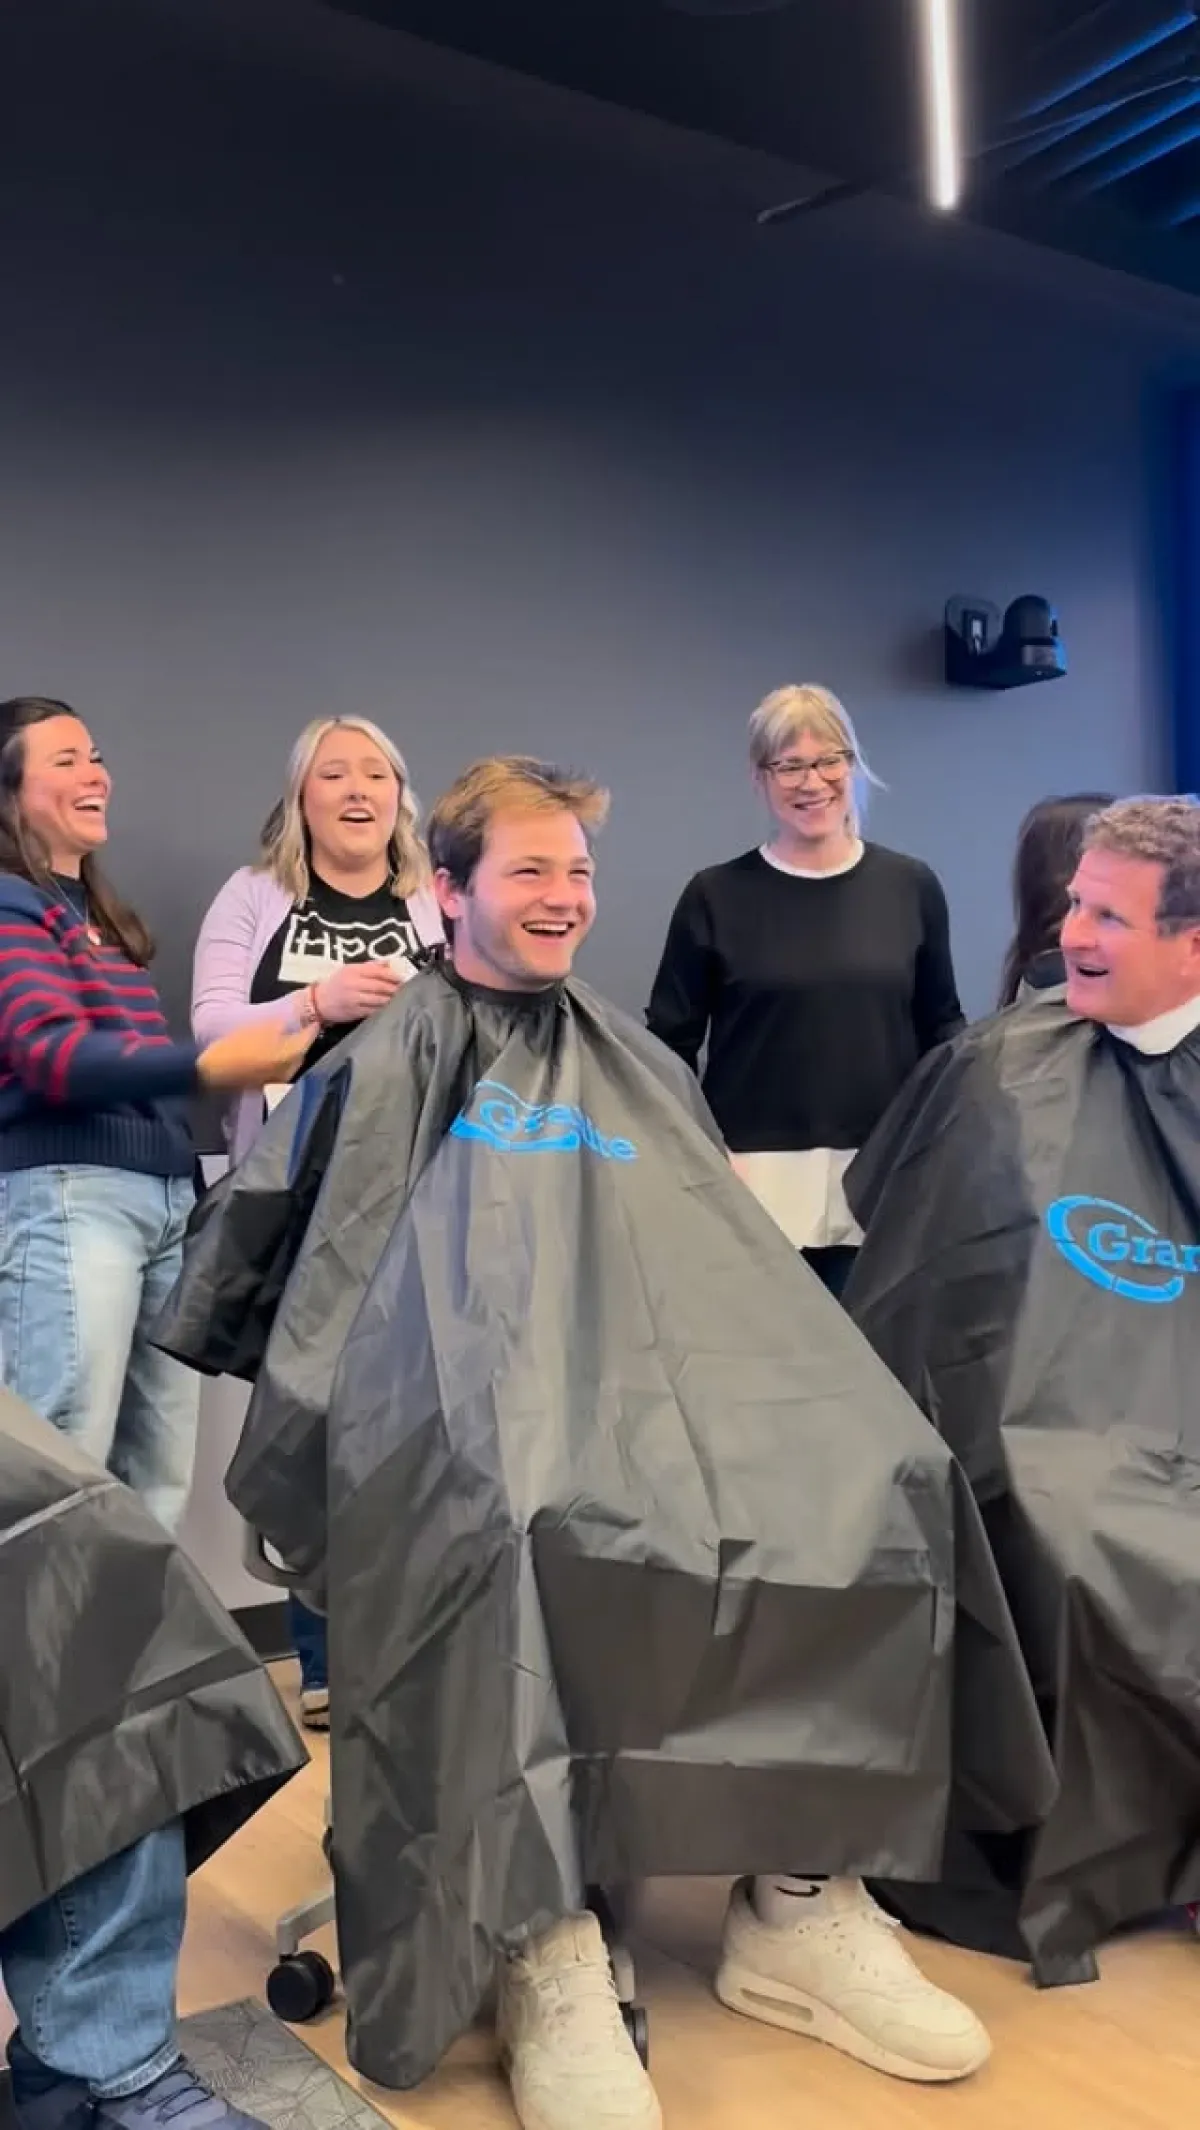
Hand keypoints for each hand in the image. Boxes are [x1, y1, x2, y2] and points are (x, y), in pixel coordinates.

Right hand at [197, 1014, 316, 1091]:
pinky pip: (281, 1070)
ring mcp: (278, 1079)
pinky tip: (274, 1053)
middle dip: (302, 1042)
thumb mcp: (260, 1028)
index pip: (308, 1039)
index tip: (314, 1021)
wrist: (214, 1069)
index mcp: (289, 1054)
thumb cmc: (235, 1046)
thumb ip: (281, 1025)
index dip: (312, 1028)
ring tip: (287, 1040)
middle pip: (302, 1053)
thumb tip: (293, 1020)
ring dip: (292, 1052)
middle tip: (300, 1029)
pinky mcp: (267, 1084)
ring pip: (292, 1063)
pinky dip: (281, 1061)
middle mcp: (288, 1069)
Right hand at [313, 961, 401, 1025]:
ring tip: (401, 999)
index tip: (403, 978)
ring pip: (378, 1000)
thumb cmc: (336, 984)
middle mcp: (353, 984)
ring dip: (392, 1000)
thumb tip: (390, 963)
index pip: (377, 971)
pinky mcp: (354, 1012)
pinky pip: (373, 1011)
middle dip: (395, 988)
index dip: (392, 975)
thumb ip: (369, 966)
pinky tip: (390, 1009)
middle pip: (380, 986)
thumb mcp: (349, 970)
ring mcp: (353, 999)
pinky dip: (383, 1009)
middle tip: (406, 990)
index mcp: (353, 971)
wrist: (318, 1002)